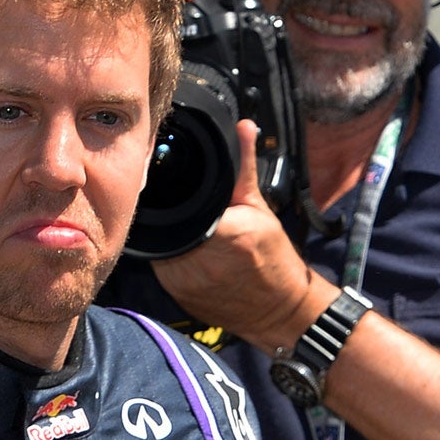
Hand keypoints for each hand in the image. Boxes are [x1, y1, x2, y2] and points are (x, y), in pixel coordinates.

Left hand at [151, 119, 333, 349]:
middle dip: (166, 215)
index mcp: (222, 233)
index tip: (168, 186)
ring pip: (156, 248)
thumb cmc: (276, 261)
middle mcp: (199, 261)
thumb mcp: (260, 209)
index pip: (173, 205)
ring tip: (183, 230)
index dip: (166, 194)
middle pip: (161, 226)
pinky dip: (168, 258)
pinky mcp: (179, 298)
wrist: (282, 311)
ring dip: (165, 237)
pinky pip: (161, 270)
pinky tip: (186, 253)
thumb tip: (243, 128)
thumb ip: (244, 167)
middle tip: (178, 208)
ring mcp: (185, 283)